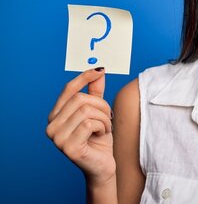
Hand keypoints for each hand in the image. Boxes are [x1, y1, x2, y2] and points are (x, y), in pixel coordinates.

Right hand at [46, 68, 114, 184]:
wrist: (103, 165)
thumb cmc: (99, 139)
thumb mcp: (98, 112)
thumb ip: (95, 93)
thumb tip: (98, 70)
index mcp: (56, 116)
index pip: (68, 90)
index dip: (84, 78)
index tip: (100, 70)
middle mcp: (51, 126)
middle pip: (80, 99)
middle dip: (101, 106)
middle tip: (108, 118)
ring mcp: (57, 138)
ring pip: (87, 111)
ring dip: (104, 118)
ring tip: (104, 128)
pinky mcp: (68, 147)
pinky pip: (90, 124)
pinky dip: (103, 127)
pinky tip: (101, 136)